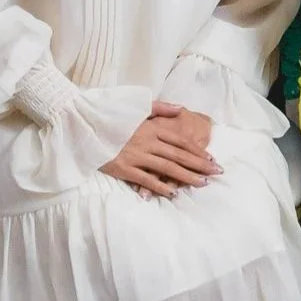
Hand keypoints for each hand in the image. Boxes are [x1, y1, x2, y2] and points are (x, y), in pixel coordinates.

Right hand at [102, 101, 222, 197]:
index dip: (197, 150)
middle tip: (216, 172)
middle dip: (200, 165)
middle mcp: (147, 141)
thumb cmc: (112, 117)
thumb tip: (181, 109)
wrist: (84, 126)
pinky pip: (146, 179)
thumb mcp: (136, 108)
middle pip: (179, 155)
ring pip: (167, 168)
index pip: (181, 141)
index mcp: (152, 128)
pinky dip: (160, 187)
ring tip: (202, 183)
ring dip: (186, 176)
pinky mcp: (123, 168)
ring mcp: (135, 156)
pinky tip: (173, 193)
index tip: (211, 158)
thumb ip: (160, 108)